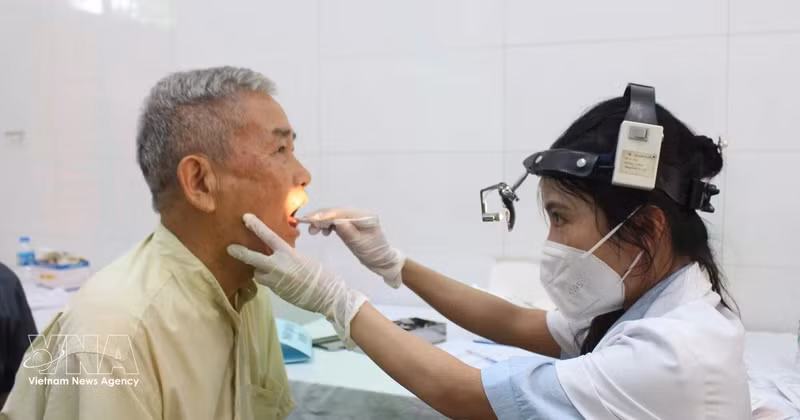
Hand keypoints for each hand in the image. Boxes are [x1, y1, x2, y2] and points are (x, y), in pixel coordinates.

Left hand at [228, 213, 366, 346]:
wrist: (327, 296)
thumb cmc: (321, 275)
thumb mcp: (304, 259)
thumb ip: (289, 256)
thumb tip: (279, 256)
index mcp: (288, 253)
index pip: (268, 237)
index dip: (256, 226)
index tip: (245, 218)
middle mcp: (278, 266)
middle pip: (253, 258)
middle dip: (241, 253)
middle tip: (230, 248)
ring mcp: (275, 281)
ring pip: (259, 274)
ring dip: (260, 271)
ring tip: (270, 271)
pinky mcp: (276, 292)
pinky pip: (267, 283)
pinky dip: (270, 280)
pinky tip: (280, 281)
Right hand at [297, 208, 405, 287]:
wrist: (382, 261)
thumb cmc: (374, 254)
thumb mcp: (360, 244)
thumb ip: (348, 232)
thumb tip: (335, 221)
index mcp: (364, 216)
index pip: (341, 212)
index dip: (325, 215)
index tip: (310, 219)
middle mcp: (359, 215)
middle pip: (336, 212)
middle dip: (320, 217)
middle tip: (306, 224)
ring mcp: (355, 220)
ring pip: (335, 217)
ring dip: (323, 221)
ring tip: (312, 230)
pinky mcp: (352, 226)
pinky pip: (337, 222)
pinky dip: (328, 225)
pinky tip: (323, 232)